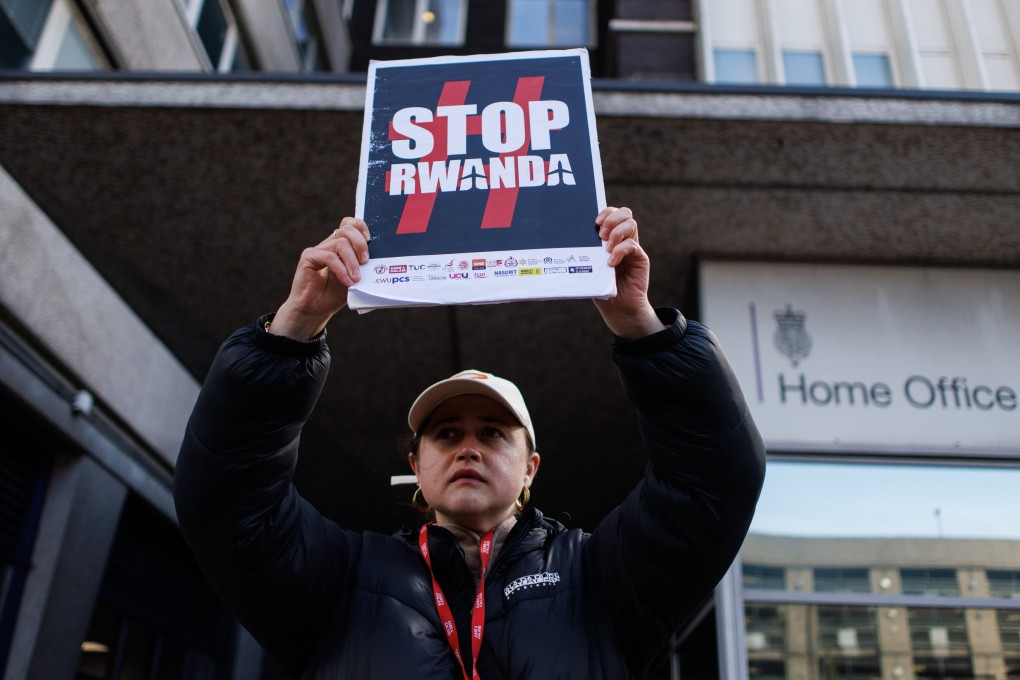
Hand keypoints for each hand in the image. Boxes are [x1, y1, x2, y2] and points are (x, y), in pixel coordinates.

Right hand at [268, 217, 371, 339]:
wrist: (314, 310)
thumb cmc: (334, 295)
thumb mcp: (354, 279)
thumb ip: (363, 268)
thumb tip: (382, 261)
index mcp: (340, 246)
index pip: (350, 224)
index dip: (360, 227)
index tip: (370, 240)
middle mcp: (329, 244)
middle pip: (346, 229)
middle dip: (360, 243)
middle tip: (365, 261)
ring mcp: (318, 250)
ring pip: (340, 243)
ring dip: (352, 261)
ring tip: (356, 278)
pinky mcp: (308, 257)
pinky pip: (329, 256)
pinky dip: (341, 269)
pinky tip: (347, 281)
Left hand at [593, 206, 664, 339]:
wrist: (618, 308)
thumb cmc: (601, 287)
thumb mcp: (589, 268)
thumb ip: (585, 254)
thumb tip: (564, 241)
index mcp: (611, 238)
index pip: (612, 214)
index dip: (605, 212)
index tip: (595, 222)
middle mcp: (623, 239)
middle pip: (625, 213)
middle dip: (612, 218)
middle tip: (600, 234)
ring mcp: (632, 248)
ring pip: (631, 224)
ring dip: (616, 233)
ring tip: (606, 248)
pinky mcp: (640, 258)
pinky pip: (633, 246)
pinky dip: (620, 251)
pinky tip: (611, 262)